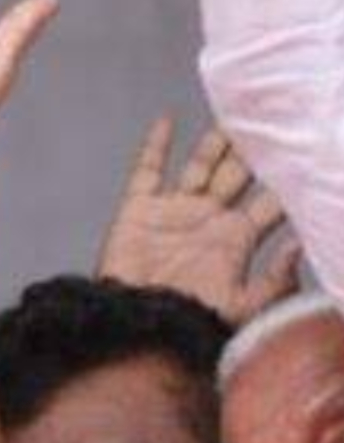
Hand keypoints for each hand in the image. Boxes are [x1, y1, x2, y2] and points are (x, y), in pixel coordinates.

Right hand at [98, 116, 304, 322]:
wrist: (137, 326)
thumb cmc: (190, 321)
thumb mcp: (244, 306)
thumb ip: (276, 280)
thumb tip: (299, 243)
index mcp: (237, 238)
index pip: (269, 200)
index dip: (286, 179)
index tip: (305, 152)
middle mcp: (209, 219)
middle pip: (238, 175)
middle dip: (255, 151)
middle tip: (273, 120)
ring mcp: (175, 211)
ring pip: (201, 166)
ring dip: (216, 143)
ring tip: (235, 115)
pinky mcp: (139, 210)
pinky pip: (147, 171)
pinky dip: (155, 146)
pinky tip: (167, 121)